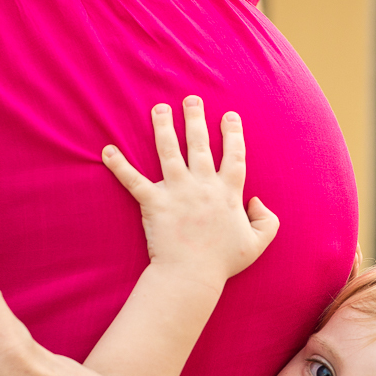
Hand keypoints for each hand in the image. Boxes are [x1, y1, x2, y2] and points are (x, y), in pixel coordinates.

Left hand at [102, 95, 278, 284]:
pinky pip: (133, 180)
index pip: (233, 155)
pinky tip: (107, 150)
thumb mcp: (258, 243)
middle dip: (195, 118)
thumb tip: (257, 201)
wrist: (191, 277)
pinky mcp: (154, 203)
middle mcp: (203, 186)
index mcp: (229, 193)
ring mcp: (177, 192)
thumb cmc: (223, 263)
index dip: (233, 134)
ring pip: (168, 151)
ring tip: (159, 108)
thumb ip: (268, 221)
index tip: (229, 115)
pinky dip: (119, 165)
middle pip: (199, 144)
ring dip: (163, 127)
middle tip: (191, 99)